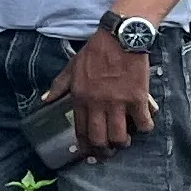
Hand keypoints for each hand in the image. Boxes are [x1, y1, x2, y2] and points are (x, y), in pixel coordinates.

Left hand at [48, 29, 157, 160]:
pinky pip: (143, 123)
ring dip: (122, 143)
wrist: (120, 38)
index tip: (89, 152)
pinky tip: (143, 125)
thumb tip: (45, 101)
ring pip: (119, 136)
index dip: (85, 146)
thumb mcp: (72, 68)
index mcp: (80, 97)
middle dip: (104, 151)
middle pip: (100, 139)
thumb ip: (58, 86)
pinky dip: (144, 128)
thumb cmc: (95, 52)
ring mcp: (118, 102)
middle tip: (108, 152)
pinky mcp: (137, 98)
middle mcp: (97, 103)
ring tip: (124, 141)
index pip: (80, 130)